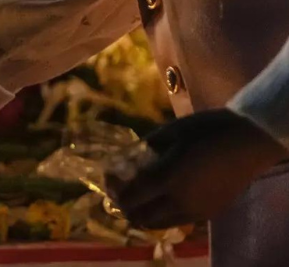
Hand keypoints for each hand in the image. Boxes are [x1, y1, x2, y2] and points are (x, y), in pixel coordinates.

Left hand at [110, 108, 286, 227]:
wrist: (246, 141)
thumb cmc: (204, 130)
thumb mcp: (167, 133)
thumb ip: (142, 149)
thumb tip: (122, 159)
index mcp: (167, 178)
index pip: (130, 196)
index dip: (113, 190)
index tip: (107, 177)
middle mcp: (180, 201)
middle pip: (140, 217)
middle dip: (124, 205)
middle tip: (119, 190)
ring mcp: (196, 211)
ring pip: (158, 224)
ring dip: (142, 213)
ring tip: (137, 195)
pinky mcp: (209, 214)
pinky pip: (177, 221)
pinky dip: (162, 214)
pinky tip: (161, 197)